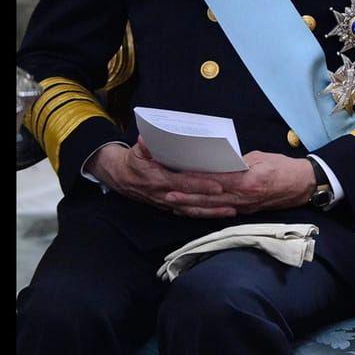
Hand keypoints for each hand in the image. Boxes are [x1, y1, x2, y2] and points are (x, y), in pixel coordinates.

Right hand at [89, 140, 238, 218]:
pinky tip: (220, 214)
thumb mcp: (137, 152)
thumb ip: (144, 147)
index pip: (183, 183)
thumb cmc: (134, 161)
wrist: (121, 178)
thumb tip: (146, 139)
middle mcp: (164, 194)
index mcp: (158, 179)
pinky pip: (189, 213)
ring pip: (192, 210)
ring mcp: (167, 203)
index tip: (218, 186)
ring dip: (211, 212)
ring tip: (231, 211)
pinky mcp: (170, 207)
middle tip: (232, 200)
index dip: (200, 185)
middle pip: (192, 200)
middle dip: (212, 201)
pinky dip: (205, 215)